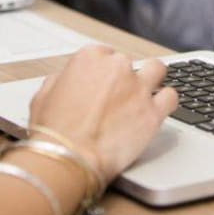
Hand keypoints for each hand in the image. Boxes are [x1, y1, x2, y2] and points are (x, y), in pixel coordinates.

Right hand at [29, 46, 177, 182]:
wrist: (69, 159)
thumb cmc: (53, 132)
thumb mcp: (42, 96)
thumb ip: (59, 80)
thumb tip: (65, 80)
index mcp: (91, 57)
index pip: (105, 54)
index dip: (103, 71)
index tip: (102, 84)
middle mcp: (118, 67)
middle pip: (129, 64)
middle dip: (124, 79)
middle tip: (116, 99)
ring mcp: (138, 88)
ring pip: (157, 70)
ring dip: (152, 79)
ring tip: (145, 93)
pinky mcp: (153, 112)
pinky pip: (171, 97)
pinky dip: (166, 101)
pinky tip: (159, 109)